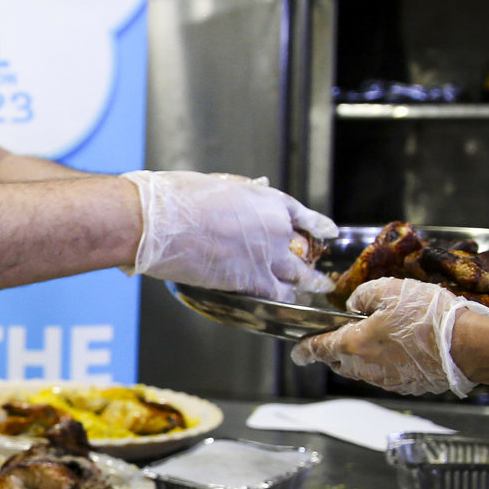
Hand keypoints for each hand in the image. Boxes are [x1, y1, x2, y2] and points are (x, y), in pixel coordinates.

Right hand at [122, 171, 335, 299]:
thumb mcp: (218, 185)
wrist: (160, 223)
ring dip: (309, 284)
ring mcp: (267, 256)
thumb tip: (256, 189)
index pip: (303, 215)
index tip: (328, 232)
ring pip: (300, 276)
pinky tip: (289, 303)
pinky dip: (286, 300)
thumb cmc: (178, 198)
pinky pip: (279, 294)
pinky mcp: (251, 281)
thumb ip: (242, 193)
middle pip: (304, 249)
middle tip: (319, 269)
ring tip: (317, 290)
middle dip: (312, 261)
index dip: (317, 226)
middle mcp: (276, 228)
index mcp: (268, 200)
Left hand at [291, 277, 488, 396]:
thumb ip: (364, 296)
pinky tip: (398, 352)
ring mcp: (388, 381)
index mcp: (354, 345)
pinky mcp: (408, 387)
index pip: (319, 349)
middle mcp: (366, 368)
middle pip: (339, 362)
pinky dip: (385, 366)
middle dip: (332, 353)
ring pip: (363, 372)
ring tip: (370, 343)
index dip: (305, 349)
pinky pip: (387, 377)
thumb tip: (355, 304)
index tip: (298, 351)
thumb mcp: (390, 290)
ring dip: (360, 359)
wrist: (468, 346)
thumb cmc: (428, 316)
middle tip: (333, 342)